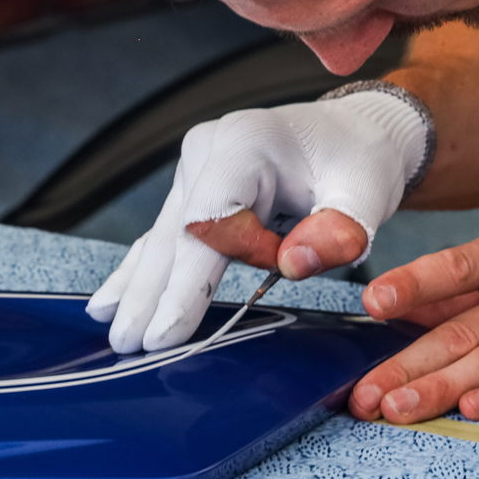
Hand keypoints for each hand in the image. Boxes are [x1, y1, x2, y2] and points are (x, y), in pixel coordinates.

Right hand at [87, 87, 429, 353]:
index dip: (186, 282)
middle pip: (174, 232)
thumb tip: (291, 266)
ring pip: (163, 237)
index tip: (168, 332)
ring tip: (111, 328)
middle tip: (130, 346)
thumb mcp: (367, 192)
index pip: (208, 222)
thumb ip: (340, 229)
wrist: (356, 132)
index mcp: (246, 143)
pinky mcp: (196, 186)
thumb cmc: (361, 161)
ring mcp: (197, 167)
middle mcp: (210, 149)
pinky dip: (144, 270)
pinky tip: (112, 298)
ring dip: (139, 286)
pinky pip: (167, 234)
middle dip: (151, 292)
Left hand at [349, 217, 478, 422]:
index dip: (412, 285)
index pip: (457, 266)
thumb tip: (408, 306)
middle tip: (366, 393)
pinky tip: (475, 409)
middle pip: (464, 329)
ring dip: (441, 389)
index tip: (372, 304)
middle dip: (407, 365)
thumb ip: (476, 280)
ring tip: (399, 409)